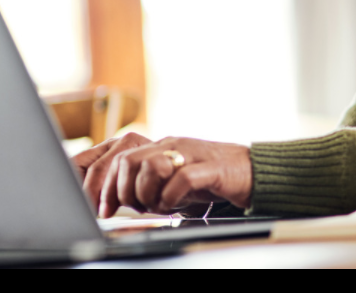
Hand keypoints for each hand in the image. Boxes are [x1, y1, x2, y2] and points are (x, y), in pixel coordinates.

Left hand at [74, 133, 252, 217]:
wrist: (252, 171)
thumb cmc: (209, 178)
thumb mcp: (172, 179)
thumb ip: (147, 183)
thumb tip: (116, 200)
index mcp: (159, 147)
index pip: (118, 158)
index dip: (105, 185)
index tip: (103, 209)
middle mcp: (171, 146)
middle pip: (128, 161)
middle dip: (122, 191)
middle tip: (134, 209)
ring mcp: (191, 154)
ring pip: (150, 167)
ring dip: (147, 194)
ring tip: (159, 206)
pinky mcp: (210, 168)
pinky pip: (181, 179)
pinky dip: (172, 197)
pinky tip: (176, 206)